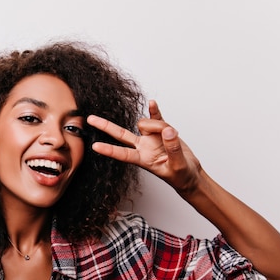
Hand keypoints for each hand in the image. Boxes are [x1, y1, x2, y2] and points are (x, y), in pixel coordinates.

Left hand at [87, 100, 201, 193]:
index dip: (109, 150)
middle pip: (120, 135)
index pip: (122, 154)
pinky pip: (156, 118)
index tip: (94, 146)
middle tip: (90, 119)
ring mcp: (151, 138)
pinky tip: (152, 103)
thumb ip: (172, 148)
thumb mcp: (178, 166)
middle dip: (105, 126)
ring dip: (157, 125)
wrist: (190, 174)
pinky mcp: (162, 132)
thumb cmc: (181, 176)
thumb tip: (168, 131)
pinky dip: (154, 111)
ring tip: (173, 135)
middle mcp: (143, 148)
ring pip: (146, 124)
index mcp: (143, 160)